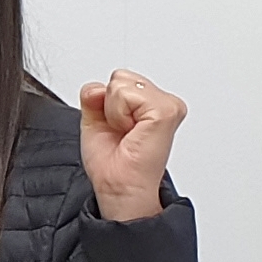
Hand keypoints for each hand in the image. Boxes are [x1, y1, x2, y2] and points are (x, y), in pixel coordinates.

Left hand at [77, 68, 185, 222]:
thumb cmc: (112, 161)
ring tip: (126, 132)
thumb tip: (96, 87)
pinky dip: (119, 115)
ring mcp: (168, 105)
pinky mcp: (166, 111)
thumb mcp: (94, 120)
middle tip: (121, 131)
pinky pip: (126, 95)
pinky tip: (131, 132)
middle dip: (110, 105)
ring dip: (114, 111)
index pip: (119, 78)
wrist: (118, 185)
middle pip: (120, 77)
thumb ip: (93, 96)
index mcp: (151, 102)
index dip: (106, 103)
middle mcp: (163, 101)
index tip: (117, 128)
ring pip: (121, 84)